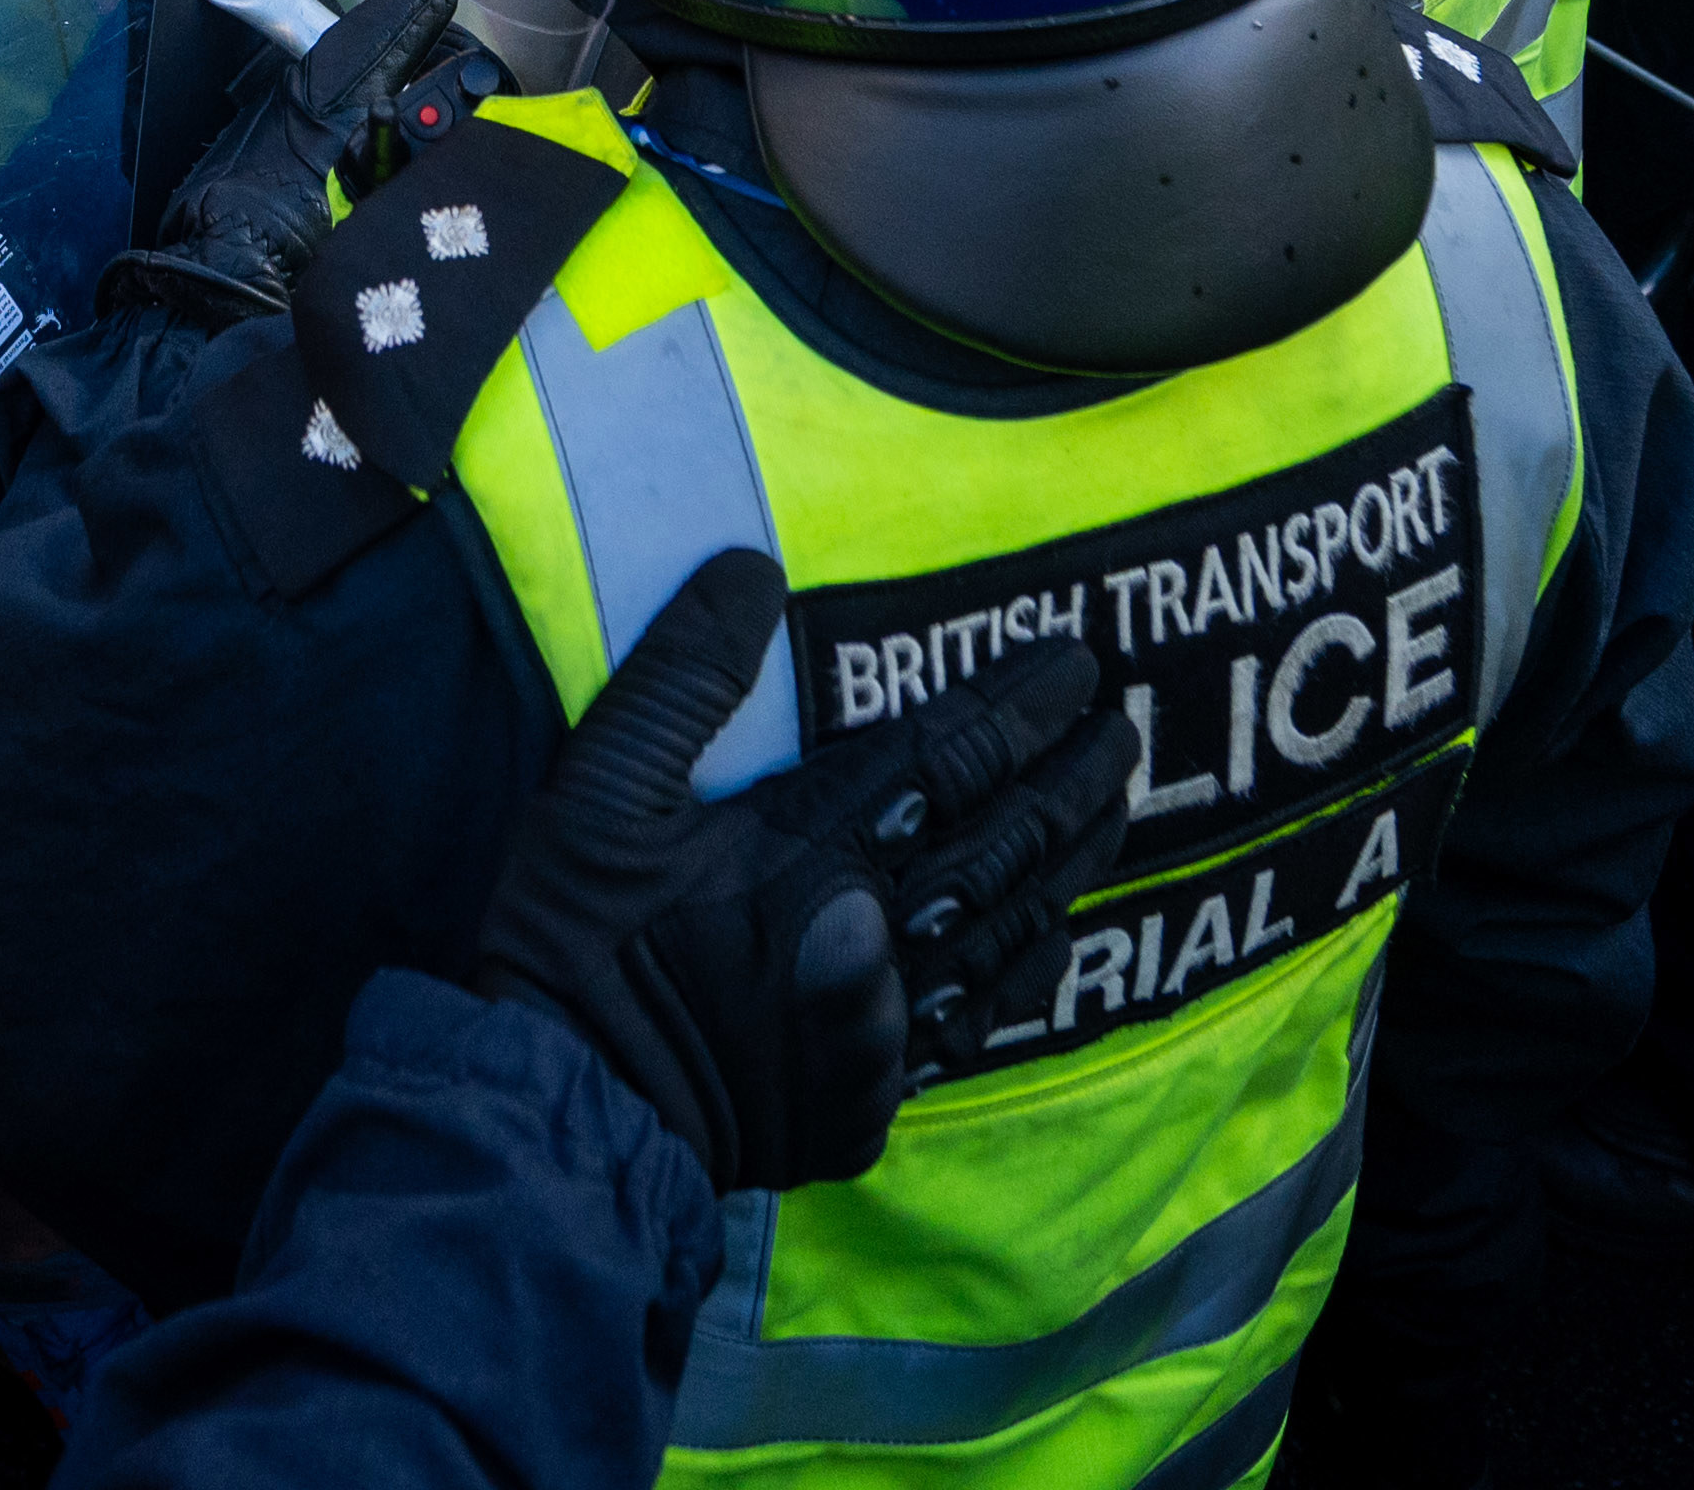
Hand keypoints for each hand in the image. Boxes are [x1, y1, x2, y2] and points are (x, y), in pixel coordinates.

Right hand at [474, 550, 1124, 1192]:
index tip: (1078, 662)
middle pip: (1003, 843)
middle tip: (1123, 728)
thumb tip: (753, 571)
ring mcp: (880, 1027)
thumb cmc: (576, 948)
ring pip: (1006, 929)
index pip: (948, 759)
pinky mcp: (868, 1099)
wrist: (570, 1122)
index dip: (1020, 705)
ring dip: (1067, 863)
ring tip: (1115, 810)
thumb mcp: (598, 790)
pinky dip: (1027, 971)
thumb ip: (682, 677)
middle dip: (1070, 779)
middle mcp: (873, 937)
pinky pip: (976, 1023)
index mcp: (812, 852)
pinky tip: (1054, 939)